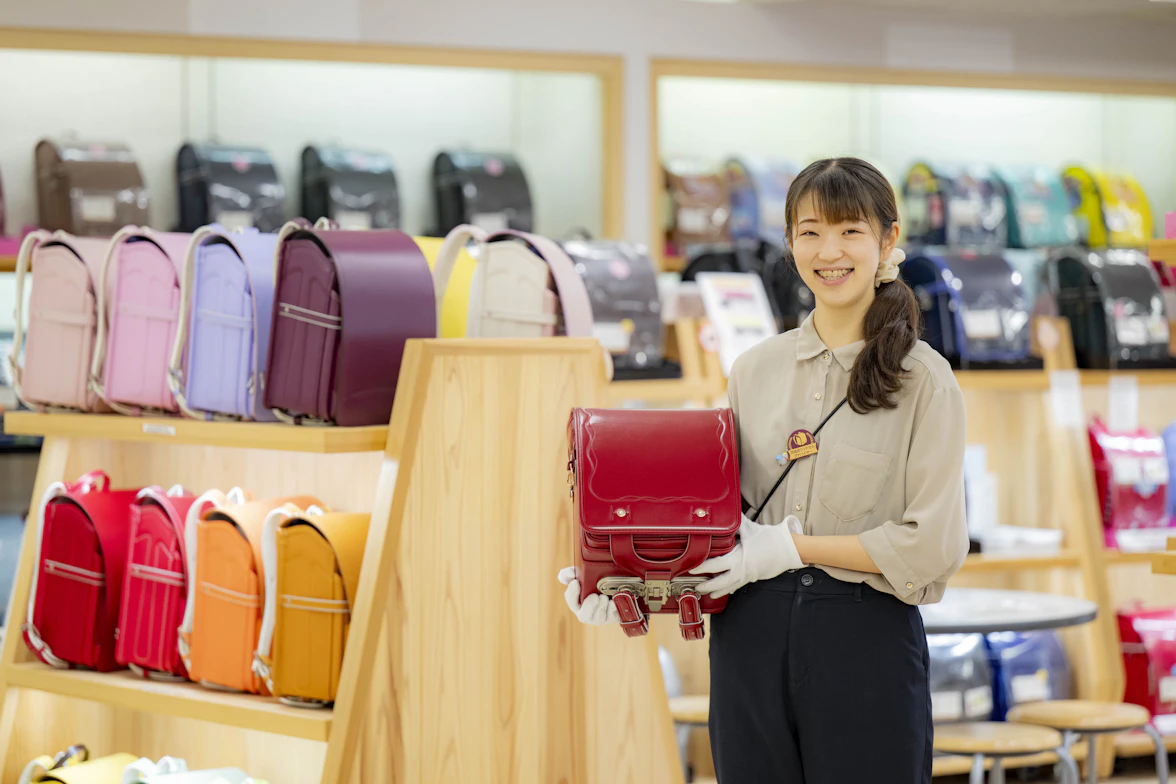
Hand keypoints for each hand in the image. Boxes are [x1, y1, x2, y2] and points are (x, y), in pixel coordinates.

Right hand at [558, 566, 619, 624]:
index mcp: (577, 603)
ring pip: (599, 618)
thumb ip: (570, 573)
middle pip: (584, 616)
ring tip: (605, 597)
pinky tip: (613, 602)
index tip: (575, 582)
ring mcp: (600, 617)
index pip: (571, 601)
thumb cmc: (593, 582)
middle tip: (595, 596)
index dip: (572, 593)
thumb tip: (570, 576)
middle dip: (589, 606)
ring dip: (602, 607)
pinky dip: (613, 609)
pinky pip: (613, 617)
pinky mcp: (613, 618)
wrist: (613, 587)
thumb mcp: (581, 574)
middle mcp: (588, 613)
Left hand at [688, 514, 804, 598]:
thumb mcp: (750, 528)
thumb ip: (736, 522)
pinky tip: (725, 591)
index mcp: (738, 559)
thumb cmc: (770, 539)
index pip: (715, 566)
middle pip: (719, 582)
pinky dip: (730, 589)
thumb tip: (726, 512)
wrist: (788, 550)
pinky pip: (738, 585)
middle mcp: (741, 571)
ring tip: (707, 593)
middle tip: (695, 586)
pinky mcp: (753, 577)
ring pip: (729, 587)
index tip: (692, 569)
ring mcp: (747, 576)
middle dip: (706, 585)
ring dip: (717, 590)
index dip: (702, 568)